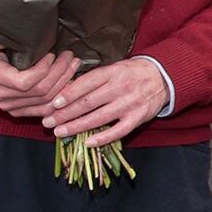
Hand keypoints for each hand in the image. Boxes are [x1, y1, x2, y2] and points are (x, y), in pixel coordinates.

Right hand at [0, 40, 78, 118]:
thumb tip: (25, 29)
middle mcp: (0, 95)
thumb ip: (8, 37)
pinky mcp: (17, 110)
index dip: (44, 69)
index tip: (52, 55)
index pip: (25, 81)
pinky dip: (59, 98)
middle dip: (60, 73)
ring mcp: (9, 105)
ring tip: (73, 66)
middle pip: (40, 91)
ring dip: (64, 83)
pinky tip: (68, 83)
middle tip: (70, 57)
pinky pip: (44, 110)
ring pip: (45, 101)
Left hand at [41, 58, 168, 145]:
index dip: (68, 94)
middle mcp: (120, 88)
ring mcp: (130, 104)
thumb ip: (93, 79)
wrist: (163, 77)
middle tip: (48, 122)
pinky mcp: (138, 117)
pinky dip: (103, 138)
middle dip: (65, 113)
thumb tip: (66, 91)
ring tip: (60, 132)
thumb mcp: (113, 69)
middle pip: (88, 103)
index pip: (86, 84)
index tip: (53, 104)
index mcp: (113, 73)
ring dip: (77, 126)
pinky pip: (118, 131)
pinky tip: (88, 142)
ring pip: (99, 118)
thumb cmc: (132, 73)